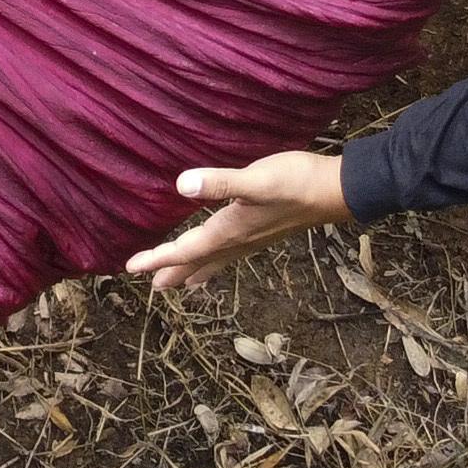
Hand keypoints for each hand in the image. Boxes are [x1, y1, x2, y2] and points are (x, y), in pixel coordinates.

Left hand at [124, 148, 352, 290]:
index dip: (157, 258)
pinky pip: (231, 253)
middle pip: (198, 262)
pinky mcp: (265, 231)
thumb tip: (182, 185)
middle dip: (173, 272)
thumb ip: (220, 184)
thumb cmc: (297, 183)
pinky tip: (223, 254)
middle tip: (152, 287)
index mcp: (229, 231)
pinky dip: (217, 259)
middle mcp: (238, 241)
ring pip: (216, 260)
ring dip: (195, 270)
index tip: (129, 267)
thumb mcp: (257, 180)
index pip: (185, 250)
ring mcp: (253, 239)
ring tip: (181, 283)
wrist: (337, 192)